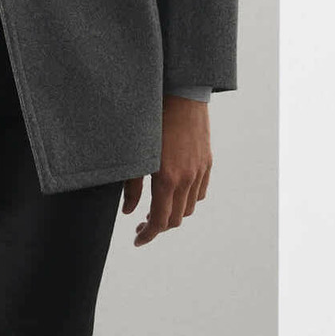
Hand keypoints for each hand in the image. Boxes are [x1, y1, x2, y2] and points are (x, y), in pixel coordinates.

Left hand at [121, 95, 210, 244]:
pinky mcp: (207, 162)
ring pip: (189, 208)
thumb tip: (128, 212)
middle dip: (158, 227)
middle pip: (175, 219)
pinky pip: (200, 192)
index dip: (148, 235)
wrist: (181, 95)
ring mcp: (200, 172)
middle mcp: (187, 179)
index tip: (137, 240)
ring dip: (173, 214)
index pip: (159, 221)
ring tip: (156, 208)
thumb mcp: (135, 155)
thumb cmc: (151, 121)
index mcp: (167, 179)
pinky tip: (174, 193)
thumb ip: (131, 187)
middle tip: (141, 224)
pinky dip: (187, 200)